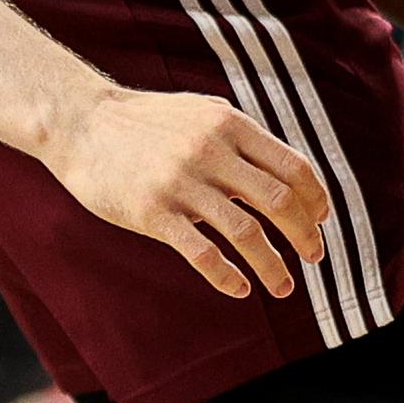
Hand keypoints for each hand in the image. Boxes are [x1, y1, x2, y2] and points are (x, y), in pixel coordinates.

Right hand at [41, 87, 331, 300]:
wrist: (82, 123)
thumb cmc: (147, 122)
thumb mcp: (202, 113)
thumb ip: (242, 137)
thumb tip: (286, 169)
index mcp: (230, 125)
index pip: (293, 166)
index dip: (315, 198)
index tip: (321, 220)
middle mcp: (212, 152)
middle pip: (279, 201)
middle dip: (304, 235)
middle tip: (314, 257)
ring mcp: (183, 183)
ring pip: (246, 233)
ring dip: (273, 266)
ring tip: (284, 287)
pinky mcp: (153, 213)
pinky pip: (202, 253)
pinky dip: (227, 276)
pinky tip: (238, 289)